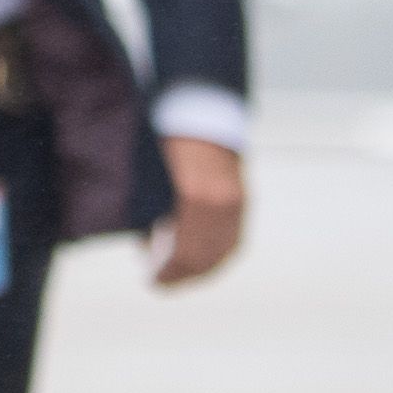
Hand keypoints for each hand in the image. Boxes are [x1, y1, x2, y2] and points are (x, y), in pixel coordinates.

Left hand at [152, 137, 245, 287]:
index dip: (168, 272)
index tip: (153, 282)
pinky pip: (234, 238)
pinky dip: (218, 253)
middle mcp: (222, 204)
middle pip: (205, 256)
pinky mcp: (243, 200)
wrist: (202, 108)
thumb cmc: (166, 140)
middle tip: (162, 283)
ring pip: (223, 251)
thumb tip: (148, 246)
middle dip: (183, 274)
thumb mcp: (150, 176)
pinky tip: (202, 261)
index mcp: (195, 197)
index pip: (184, 253)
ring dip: (202, 268)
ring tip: (179, 276)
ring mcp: (237, 203)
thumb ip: (151, 212)